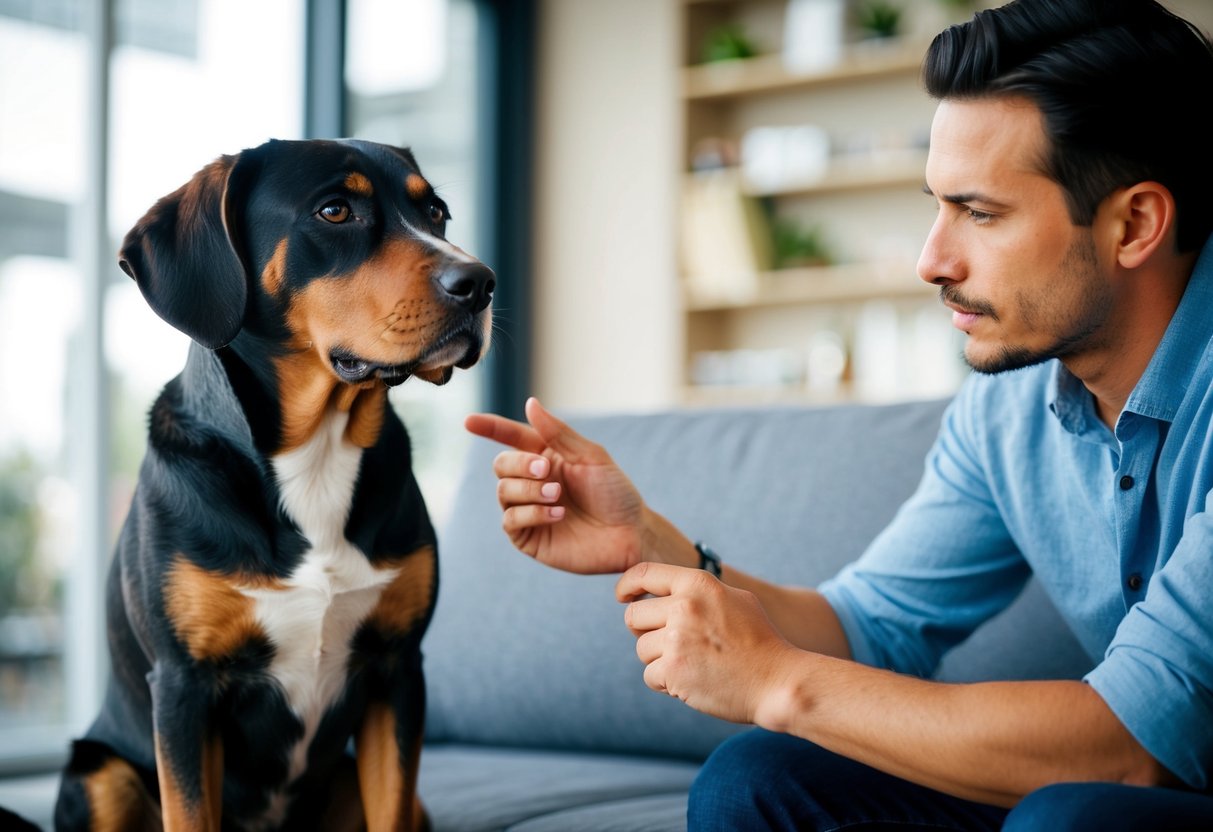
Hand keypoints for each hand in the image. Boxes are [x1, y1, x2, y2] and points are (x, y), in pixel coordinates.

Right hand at [465, 397, 648, 573]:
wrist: (631, 534)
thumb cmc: (616, 493)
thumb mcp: (590, 456)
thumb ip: (558, 432)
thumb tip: (529, 403)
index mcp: (546, 457)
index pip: (511, 438)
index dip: (490, 428)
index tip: (469, 422)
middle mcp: (533, 482)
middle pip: (501, 465)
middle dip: (519, 465)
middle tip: (546, 470)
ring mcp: (529, 510)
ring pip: (503, 492)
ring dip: (528, 490)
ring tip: (557, 496)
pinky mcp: (529, 538)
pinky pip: (511, 520)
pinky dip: (531, 513)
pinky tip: (557, 514)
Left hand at [616, 562, 799, 725]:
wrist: (778, 682)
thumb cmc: (761, 642)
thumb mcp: (735, 599)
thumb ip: (700, 592)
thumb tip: (664, 590)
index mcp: (698, 584)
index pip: (644, 573)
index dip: (627, 585)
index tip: (622, 597)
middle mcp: (684, 607)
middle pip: (634, 616)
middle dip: (645, 631)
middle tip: (669, 644)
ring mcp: (677, 639)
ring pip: (641, 648)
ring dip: (660, 660)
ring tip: (693, 665)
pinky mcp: (674, 672)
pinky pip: (650, 675)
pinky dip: (666, 683)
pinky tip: (692, 682)